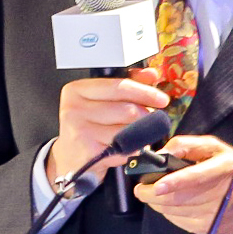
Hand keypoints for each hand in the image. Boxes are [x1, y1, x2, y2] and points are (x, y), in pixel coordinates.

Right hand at [53, 67, 169, 187]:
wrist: (72, 158)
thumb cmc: (89, 127)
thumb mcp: (102, 102)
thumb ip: (126, 86)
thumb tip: (150, 75)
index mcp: (77, 90)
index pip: (118, 87)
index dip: (144, 92)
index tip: (161, 98)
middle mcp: (75, 109)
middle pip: (126, 109)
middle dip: (144, 116)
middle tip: (151, 119)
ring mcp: (80, 130)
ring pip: (127, 129)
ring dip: (138, 134)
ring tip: (133, 135)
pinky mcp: (89, 150)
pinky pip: (123, 148)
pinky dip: (130, 149)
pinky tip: (124, 148)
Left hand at [133, 134, 232, 233]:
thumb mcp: (217, 149)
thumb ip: (188, 145)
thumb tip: (161, 153)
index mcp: (224, 167)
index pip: (197, 177)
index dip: (174, 182)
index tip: (156, 185)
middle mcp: (220, 193)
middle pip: (178, 198)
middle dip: (152, 195)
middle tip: (140, 189)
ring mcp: (213, 214)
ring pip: (174, 211)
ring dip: (157, 203)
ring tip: (152, 193)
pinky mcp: (207, 228)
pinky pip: (178, 221)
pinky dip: (167, 212)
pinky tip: (167, 204)